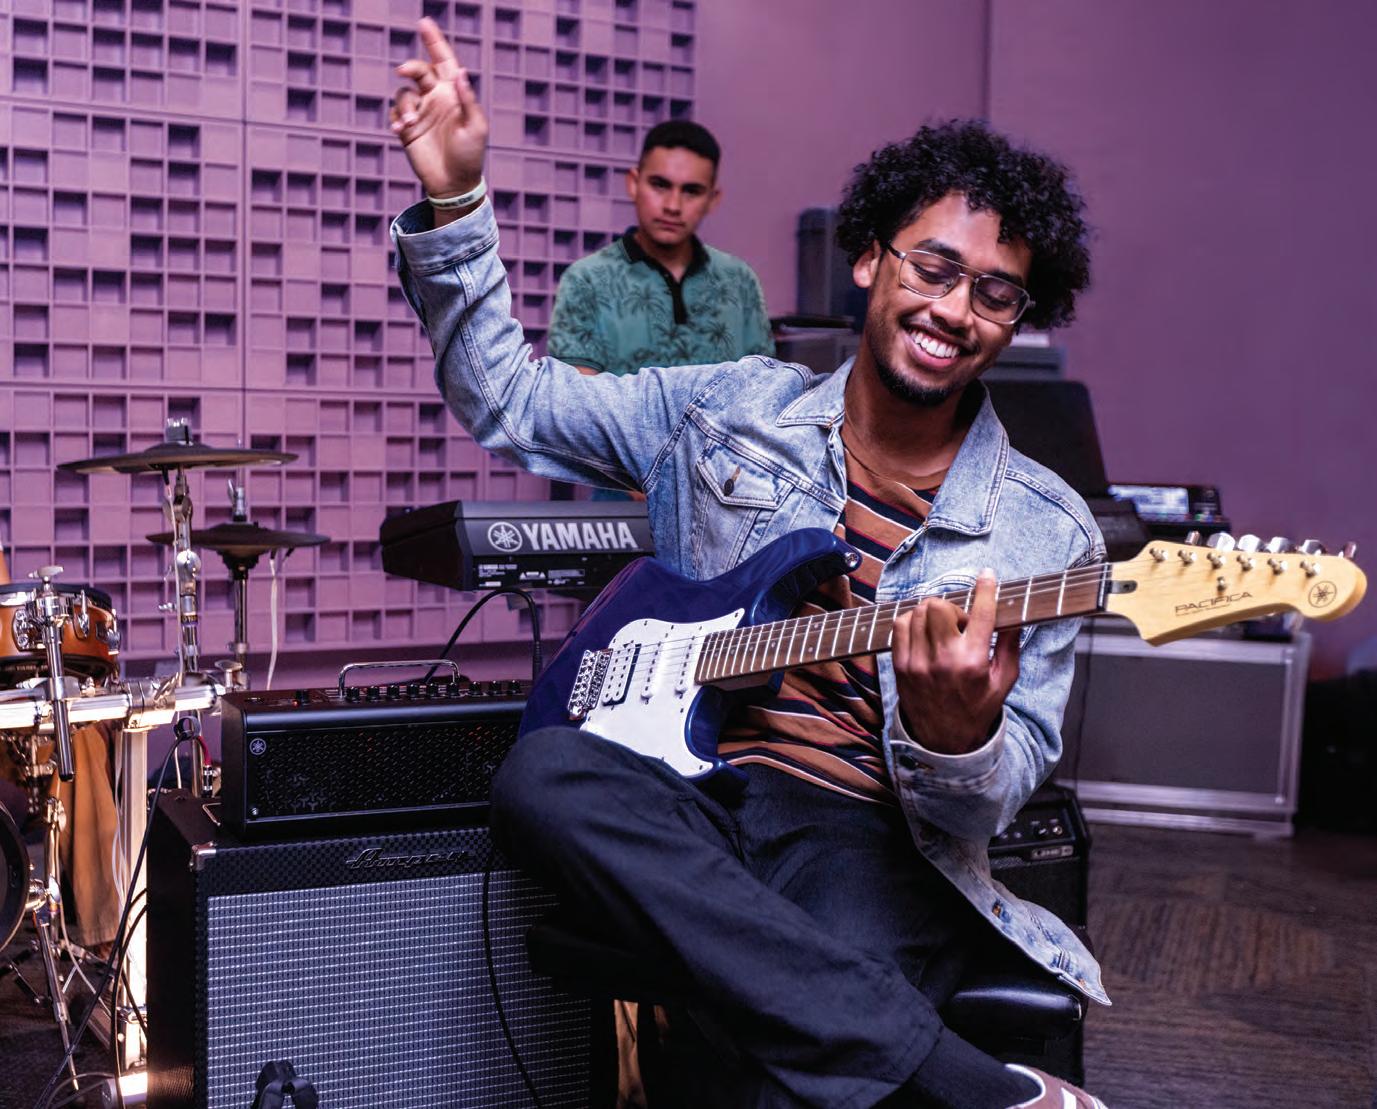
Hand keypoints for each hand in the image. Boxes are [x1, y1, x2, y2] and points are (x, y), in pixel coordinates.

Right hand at [390, 18, 487, 203]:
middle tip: (402, 71)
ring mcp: (421, 112)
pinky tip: (402, 130)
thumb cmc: (470, 155)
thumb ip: (467, 99)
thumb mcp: (475, 127)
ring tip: (412, 124)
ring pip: (404, 94)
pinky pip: (396, 113)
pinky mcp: (408, 128)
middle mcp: (435, 98)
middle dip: (410, 67)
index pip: (443, 61)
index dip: (434, 42)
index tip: (424, 23)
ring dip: (405, 105)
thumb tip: (460, 72)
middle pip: (418, 71)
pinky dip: (397, 117)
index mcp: (453, 94)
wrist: (454, 183)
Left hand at [892, 570, 1019, 753]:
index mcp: (973, 662)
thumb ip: (1010, 646)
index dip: (986, 589)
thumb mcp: (1004, 681)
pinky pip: (900, 625)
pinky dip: (912, 621)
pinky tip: (925, 634)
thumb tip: (1013, 616)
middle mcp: (943, 660)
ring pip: (918, 612)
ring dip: (933, 614)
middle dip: (952, 608)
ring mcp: (917, 662)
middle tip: (960, 625)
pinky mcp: (900, 665)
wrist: (943, 741)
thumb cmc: (977, 709)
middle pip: (939, 606)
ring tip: (943, 631)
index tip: (987, 576)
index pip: (981, 614)